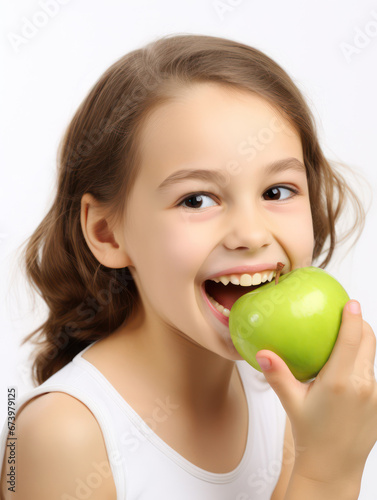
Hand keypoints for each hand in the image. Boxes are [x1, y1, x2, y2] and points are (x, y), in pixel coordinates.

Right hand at [255, 299, 376, 483]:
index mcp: (340, 382)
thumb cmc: (310, 435)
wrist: (333, 468)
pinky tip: (347, 367)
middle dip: (361, 323)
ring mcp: (375, 396)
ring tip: (345, 337)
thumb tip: (262, 353)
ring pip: (372, 357)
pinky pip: (372, 374)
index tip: (350, 302)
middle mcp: (362, 386)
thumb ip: (278, 375)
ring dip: (362, 343)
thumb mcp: (291, 402)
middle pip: (369, 342)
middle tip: (347, 313)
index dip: (353, 317)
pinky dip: (362, 363)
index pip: (352, 339)